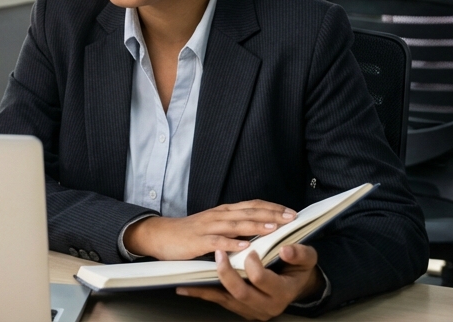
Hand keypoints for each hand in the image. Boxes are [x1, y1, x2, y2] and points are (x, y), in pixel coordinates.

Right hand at [122, 200, 296, 259]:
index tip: (291, 212)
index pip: (253, 205)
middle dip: (272, 214)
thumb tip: (259, 227)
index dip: (273, 208)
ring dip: (256, 225)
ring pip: (236, 224)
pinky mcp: (198, 240)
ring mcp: (208, 227)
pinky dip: (232, 243)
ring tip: (274, 228)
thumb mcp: (214, 224)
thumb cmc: (190, 232)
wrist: (162, 235)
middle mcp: (219, 215)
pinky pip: (217, 241)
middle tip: (291, 218)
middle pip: (249, 212)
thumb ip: (234, 224)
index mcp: (224, 211)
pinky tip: (245, 246)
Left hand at [177, 245, 322, 320]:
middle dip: (227, 273)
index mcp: (282, 292)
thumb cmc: (299, 270)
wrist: (295, 286)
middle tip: (218, 253)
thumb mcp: (307, 259)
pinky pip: (217, 300)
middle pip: (240, 292)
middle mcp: (265, 305)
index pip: (263, 280)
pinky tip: (184, 288)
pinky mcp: (238, 307)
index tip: (249, 250)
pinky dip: (201, 293)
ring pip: (225, 298)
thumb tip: (286, 248)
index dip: (254, 265)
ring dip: (206, 286)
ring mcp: (250, 309)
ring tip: (189, 276)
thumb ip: (299, 253)